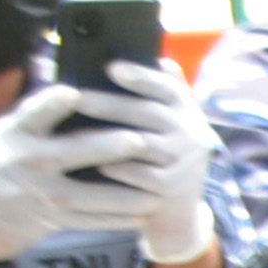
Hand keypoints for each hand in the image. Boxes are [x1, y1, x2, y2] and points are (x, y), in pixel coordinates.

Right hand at [0, 83, 150, 267]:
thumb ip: (31, 127)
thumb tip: (74, 102)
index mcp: (10, 135)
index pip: (33, 112)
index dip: (54, 102)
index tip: (74, 92)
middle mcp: (25, 162)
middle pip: (75, 151)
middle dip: (110, 146)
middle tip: (140, 140)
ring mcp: (38, 194)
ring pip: (92, 194)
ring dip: (128, 193)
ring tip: (158, 188)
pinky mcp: (47, 221)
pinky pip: (90, 220)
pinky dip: (118, 218)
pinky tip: (141, 214)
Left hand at [66, 58, 219, 263]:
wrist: (178, 208)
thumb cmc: (162, 152)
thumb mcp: (170, 121)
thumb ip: (163, 91)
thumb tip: (158, 59)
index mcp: (187, 110)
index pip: (166, 86)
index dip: (140, 76)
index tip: (111, 67)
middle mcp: (191, 133)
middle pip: (147, 113)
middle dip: (109, 104)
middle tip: (76, 97)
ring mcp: (184, 162)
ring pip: (139, 144)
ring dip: (105, 137)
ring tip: (75, 131)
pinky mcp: (172, 187)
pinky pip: (138, 174)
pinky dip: (115, 168)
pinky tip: (92, 163)